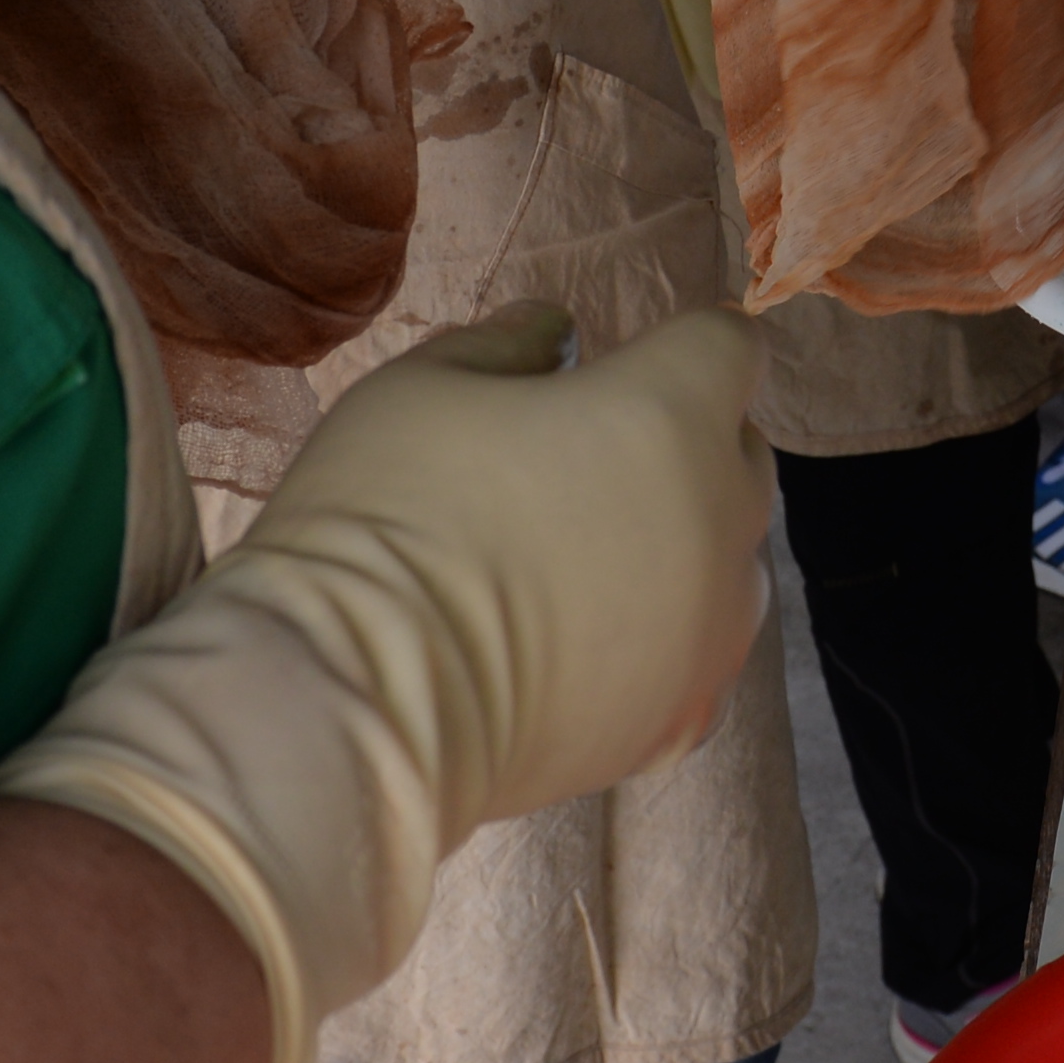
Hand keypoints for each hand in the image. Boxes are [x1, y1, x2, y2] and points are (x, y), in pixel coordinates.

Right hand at [0, 301, 774, 1062]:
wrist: (329, 725)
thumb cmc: (368, 527)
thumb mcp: (422, 394)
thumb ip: (506, 353)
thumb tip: (559, 337)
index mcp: (672, 422)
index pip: (721, 347)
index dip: (665, 343)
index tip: (607, 350)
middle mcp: (718, 529)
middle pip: (734, 452)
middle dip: (672, 438)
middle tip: (569, 442)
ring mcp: (700, 639)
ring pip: (725, 556)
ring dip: (669, 539)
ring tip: (558, 549)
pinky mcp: (660, 725)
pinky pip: (685, 652)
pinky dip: (645, 630)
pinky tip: (559, 636)